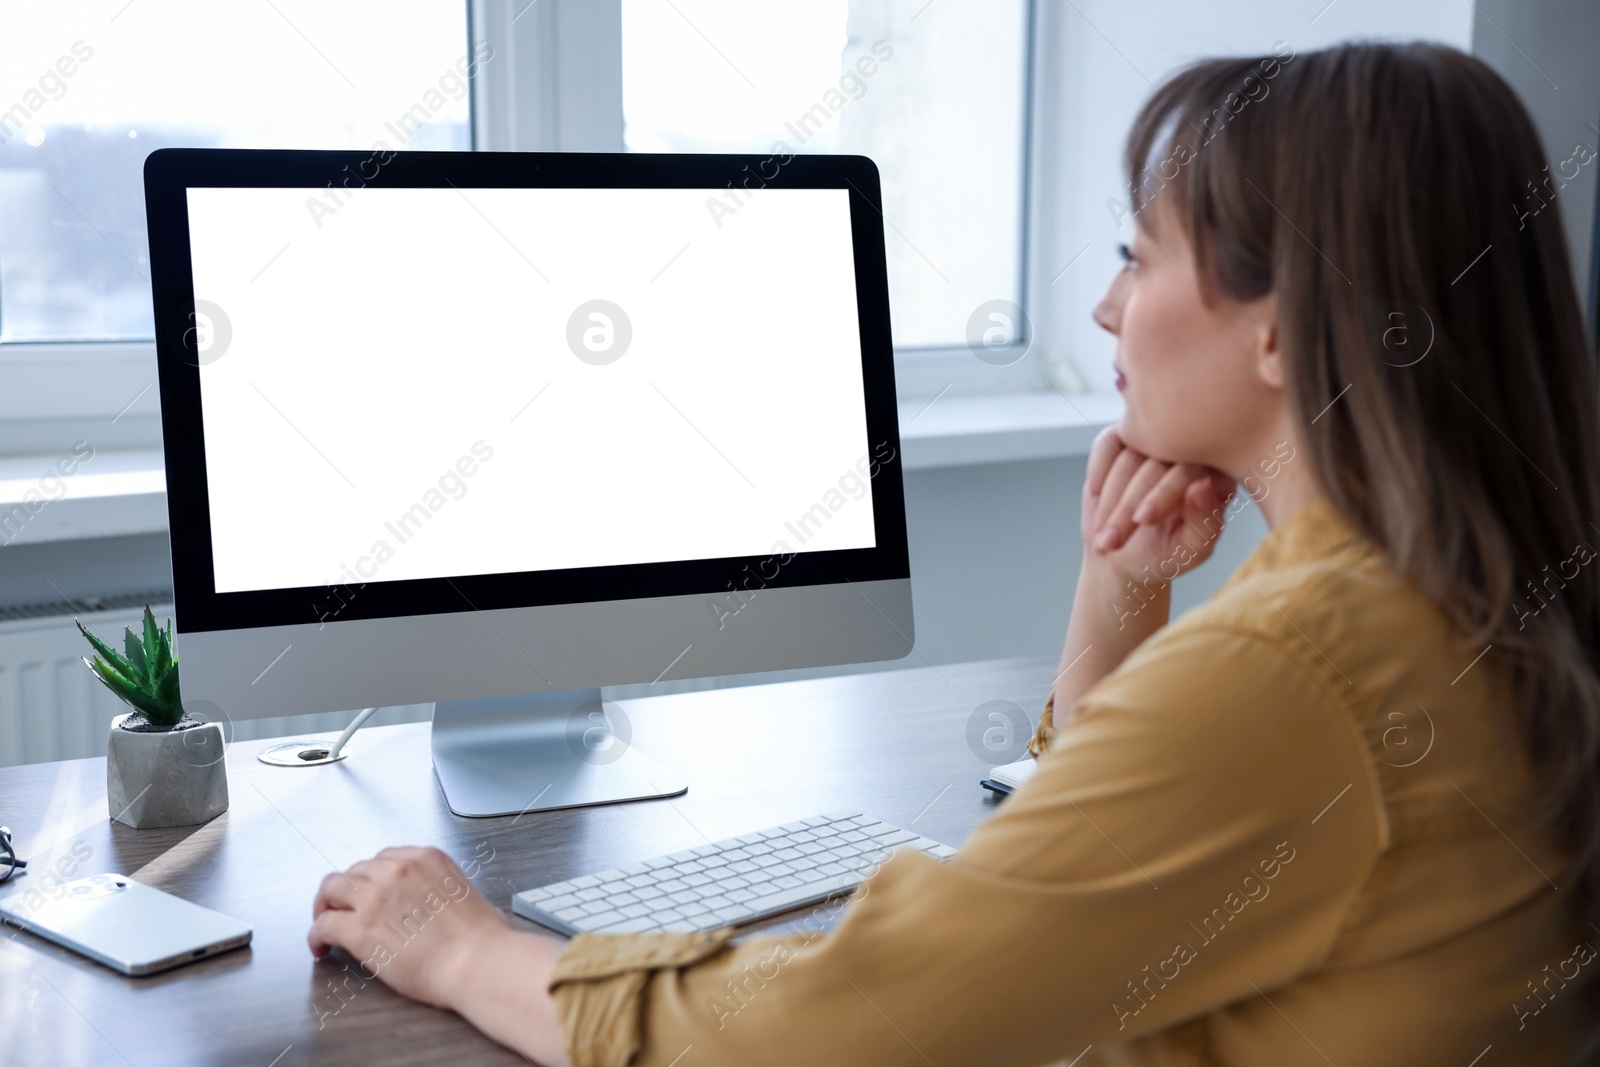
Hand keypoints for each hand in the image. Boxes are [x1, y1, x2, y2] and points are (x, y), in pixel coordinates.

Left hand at [308, 845, 509, 1009]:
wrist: (478, 962)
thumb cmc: (482, 937)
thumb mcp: (463, 889)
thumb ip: (437, 885)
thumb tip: (426, 902)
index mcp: (424, 858)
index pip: (383, 858)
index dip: (371, 877)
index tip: (369, 891)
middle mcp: (396, 869)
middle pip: (355, 870)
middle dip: (347, 891)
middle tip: (344, 909)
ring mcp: (374, 897)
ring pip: (331, 889)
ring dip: (325, 906)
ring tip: (325, 923)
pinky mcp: (359, 929)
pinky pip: (323, 925)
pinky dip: (316, 936)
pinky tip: (321, 948)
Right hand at [1082, 427, 1234, 581]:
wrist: (1121, 549)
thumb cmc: (1164, 552)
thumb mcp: (1191, 550)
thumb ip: (1205, 522)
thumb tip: (1202, 485)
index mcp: (1216, 475)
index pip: (1190, 470)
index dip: (1163, 493)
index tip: (1142, 519)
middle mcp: (1188, 452)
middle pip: (1156, 462)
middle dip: (1128, 503)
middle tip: (1111, 540)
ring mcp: (1154, 443)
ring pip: (1129, 454)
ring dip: (1109, 496)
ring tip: (1103, 535)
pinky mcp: (1124, 438)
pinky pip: (1108, 442)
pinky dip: (1098, 469)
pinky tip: (1097, 497)